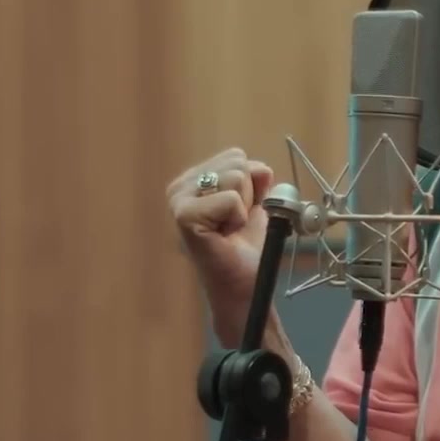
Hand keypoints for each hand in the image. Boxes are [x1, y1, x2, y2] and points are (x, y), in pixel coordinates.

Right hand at [167, 148, 276, 342]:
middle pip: (237, 162)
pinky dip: (238, 218)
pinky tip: (225, 236)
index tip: (239, 213)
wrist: (243, 284)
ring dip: (244, 208)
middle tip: (234, 224)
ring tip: (229, 229)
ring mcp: (179, 200)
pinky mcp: (184, 215)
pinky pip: (231, 199)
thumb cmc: (247, 247)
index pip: (236, 156)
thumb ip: (256, 179)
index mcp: (193, 178)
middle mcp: (180, 186)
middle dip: (248, 195)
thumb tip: (260, 168)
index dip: (251, 185)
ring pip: (236, 177)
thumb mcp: (256, 202)